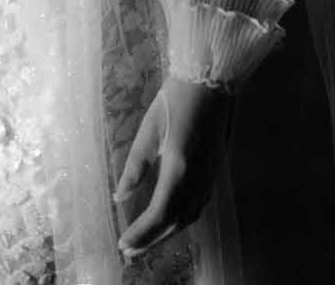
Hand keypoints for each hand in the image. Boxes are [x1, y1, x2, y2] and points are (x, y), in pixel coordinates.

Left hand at [114, 75, 231, 262]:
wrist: (210, 83)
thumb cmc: (175, 100)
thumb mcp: (148, 130)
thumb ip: (135, 166)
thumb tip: (120, 196)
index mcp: (178, 171)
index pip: (158, 215)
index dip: (140, 234)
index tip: (122, 245)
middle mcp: (197, 182)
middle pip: (174, 223)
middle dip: (151, 240)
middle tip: (129, 251)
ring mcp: (209, 179)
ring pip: (188, 218)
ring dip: (166, 233)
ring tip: (145, 240)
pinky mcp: (213, 173)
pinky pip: (197, 207)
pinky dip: (180, 220)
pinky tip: (168, 219)